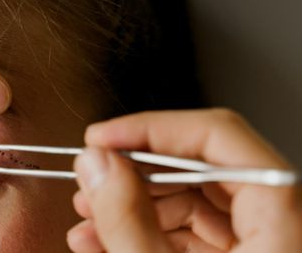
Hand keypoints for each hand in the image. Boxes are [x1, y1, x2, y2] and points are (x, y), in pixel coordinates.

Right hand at [67, 109, 301, 251]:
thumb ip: (128, 221)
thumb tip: (96, 164)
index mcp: (284, 225)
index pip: (222, 136)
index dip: (155, 128)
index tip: (105, 137)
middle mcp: (278, 227)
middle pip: (202, 166)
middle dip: (134, 170)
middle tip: (92, 175)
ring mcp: (257, 246)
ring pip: (190, 199)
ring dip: (131, 203)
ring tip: (88, 215)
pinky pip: (188, 232)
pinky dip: (143, 230)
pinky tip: (103, 238)